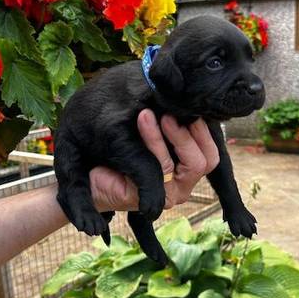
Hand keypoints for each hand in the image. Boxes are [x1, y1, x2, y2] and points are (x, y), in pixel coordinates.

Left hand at [89, 110, 218, 212]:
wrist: (88, 173)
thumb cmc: (120, 149)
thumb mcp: (150, 132)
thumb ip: (169, 122)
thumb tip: (184, 97)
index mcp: (186, 170)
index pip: (210, 152)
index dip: (203, 129)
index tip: (187, 104)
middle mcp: (183, 185)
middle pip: (207, 161)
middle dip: (191, 133)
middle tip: (170, 111)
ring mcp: (171, 194)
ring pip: (190, 164)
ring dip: (172, 135)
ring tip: (150, 113)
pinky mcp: (154, 200)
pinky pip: (162, 169)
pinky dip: (154, 142)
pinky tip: (142, 120)